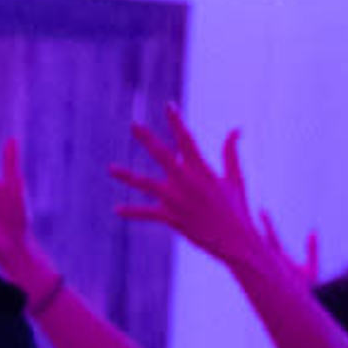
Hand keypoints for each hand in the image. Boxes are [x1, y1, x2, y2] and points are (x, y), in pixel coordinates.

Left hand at [111, 110, 282, 269]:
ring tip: (111, 169)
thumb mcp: (236, 179)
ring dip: (127, 176)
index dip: (177, 121)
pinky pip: (147, 213)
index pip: (187, 140)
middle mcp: (187, 182)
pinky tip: (117, 210)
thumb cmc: (236, 209)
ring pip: (147, 184)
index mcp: (203, 170)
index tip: (169, 105)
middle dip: (147, 139)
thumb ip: (231, 153)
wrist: (236, 242)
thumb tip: (236, 129)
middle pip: (163, 155)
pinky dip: (133, 212)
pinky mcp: (172, 217)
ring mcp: (177, 200)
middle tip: (134, 125)